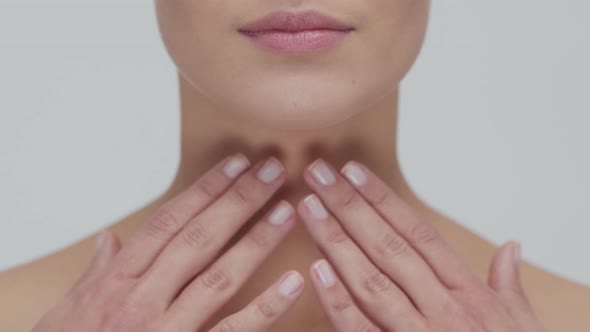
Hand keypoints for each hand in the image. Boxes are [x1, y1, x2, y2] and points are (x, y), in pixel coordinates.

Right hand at [32, 153, 302, 331]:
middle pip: (200, 238)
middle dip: (239, 201)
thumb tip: (110, 241)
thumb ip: (95, 272)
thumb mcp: (69, 309)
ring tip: (287, 211)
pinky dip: (266, 307)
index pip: (169, 221)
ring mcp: (167, 328)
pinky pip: (233, 330)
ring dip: (256, 241)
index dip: (206, 190)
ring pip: (220, 277)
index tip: (235, 165)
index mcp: (117, 280)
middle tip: (272, 171)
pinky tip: (293, 282)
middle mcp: (143, 298)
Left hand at [296, 158, 547, 331]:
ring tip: (309, 208)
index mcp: (468, 293)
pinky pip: (361, 329)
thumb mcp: (521, 324)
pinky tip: (315, 271)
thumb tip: (511, 246)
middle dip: (349, 206)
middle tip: (319, 174)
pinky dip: (338, 301)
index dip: (383, 199)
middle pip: (388, 246)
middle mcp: (442, 308)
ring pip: (371, 280)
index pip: (417, 233)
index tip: (353, 172)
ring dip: (336, 241)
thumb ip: (509, 284)